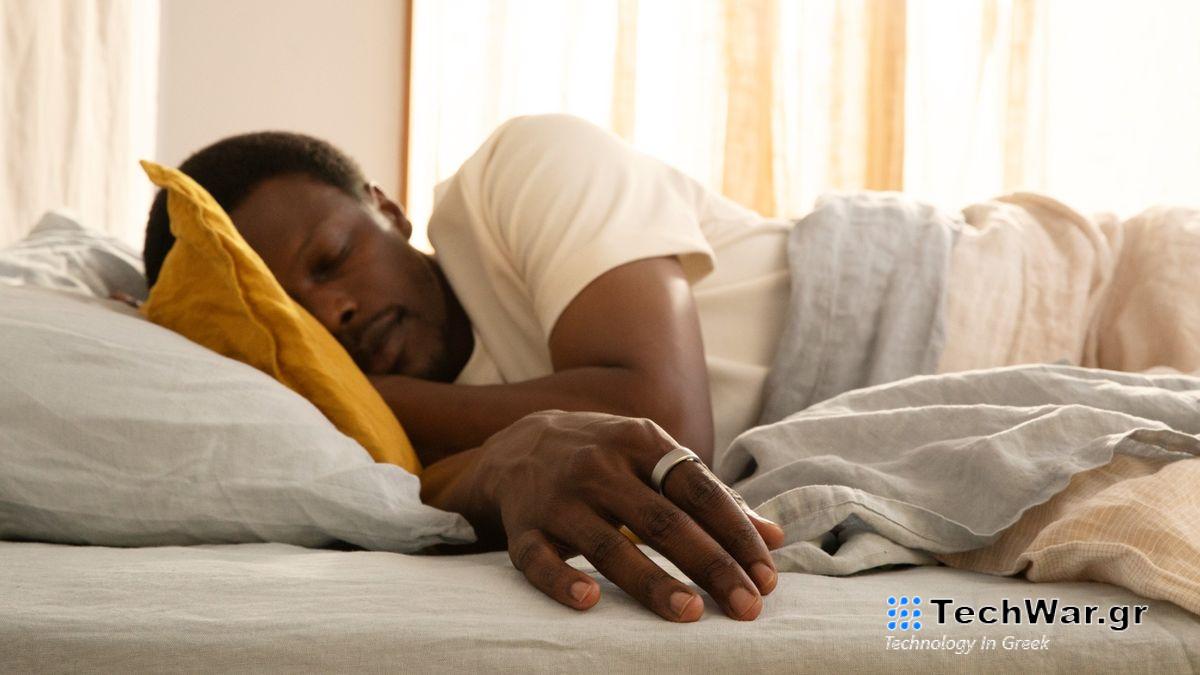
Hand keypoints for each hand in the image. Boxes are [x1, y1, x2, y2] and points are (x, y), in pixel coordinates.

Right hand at [473, 410, 784, 621]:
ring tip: (689, 612)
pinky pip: (539, 559)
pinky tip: (589, 601)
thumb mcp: (654, 459)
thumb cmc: (607, 459)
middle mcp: (601, 467)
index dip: (736, 533)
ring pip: (608, 543)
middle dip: (710, 564)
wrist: (518, 444)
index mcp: (641, 443)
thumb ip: (711, 496)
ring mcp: (559, 497)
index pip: (699, 490)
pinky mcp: (524, 527)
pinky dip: (561, 580)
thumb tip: (774, 537)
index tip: (767, 576)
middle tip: (746, 605)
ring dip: (651, 579)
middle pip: (662, 519)